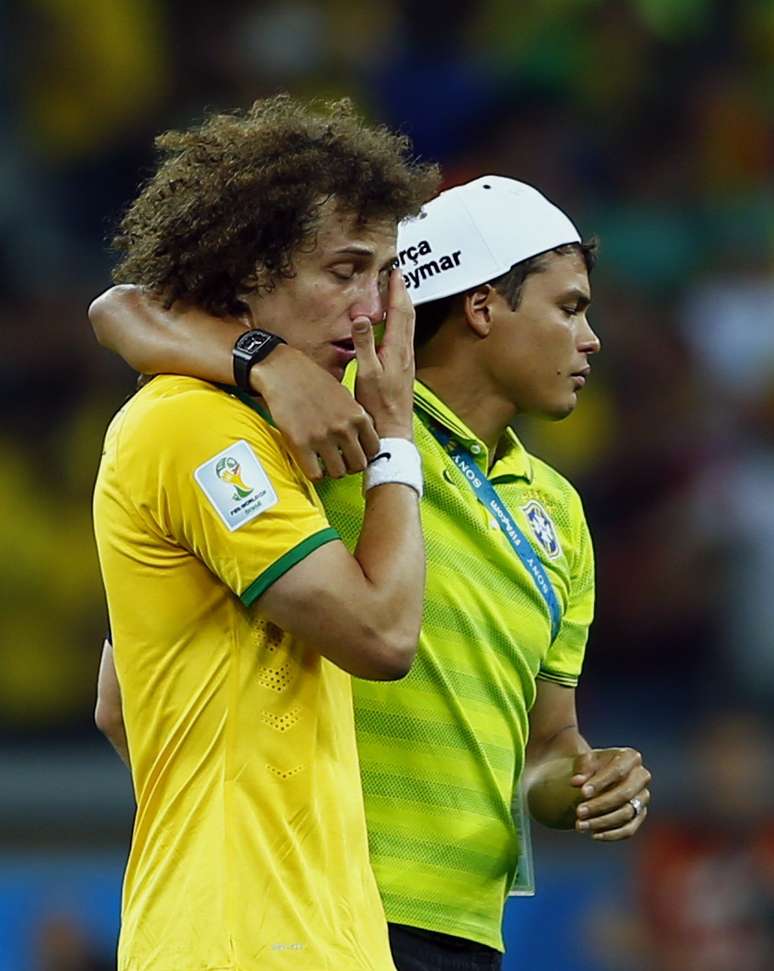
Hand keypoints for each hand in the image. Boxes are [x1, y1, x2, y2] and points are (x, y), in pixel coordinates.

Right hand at [252, 345, 379, 480]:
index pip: (374, 449)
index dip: (363, 453)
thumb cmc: (313, 382)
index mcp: (358, 415)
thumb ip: (357, 415)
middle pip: (358, 465)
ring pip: (338, 473)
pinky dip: (314, 473)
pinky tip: (310, 462)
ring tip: (323, 460)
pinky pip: (315, 475)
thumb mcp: (345, 393)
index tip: (353, 452)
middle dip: (349, 465)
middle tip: (338, 459)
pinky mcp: (301, 444)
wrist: (283, 372)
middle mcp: (344, 428)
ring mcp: (323, 437)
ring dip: (331, 470)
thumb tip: (366, 434)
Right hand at [352, 269, 414, 439]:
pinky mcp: (404, 369)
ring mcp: (406, 361)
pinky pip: (404, 337)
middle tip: (399, 276)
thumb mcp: (365, 373)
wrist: (393, 429)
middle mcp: (405, 352)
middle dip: (403, 293)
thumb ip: (363, 344)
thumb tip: (362, 317)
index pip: (399, 312)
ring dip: (404, 307)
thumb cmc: (378, 405)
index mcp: (396, 350)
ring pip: (408, 326)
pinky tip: (395, 326)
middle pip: (408, 315)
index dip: (397, 290)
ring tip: (398, 294)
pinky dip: (401, 323)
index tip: (396, 272)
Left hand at [570, 747, 650, 840]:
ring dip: (602, 822)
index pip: (618, 770)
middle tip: (579, 812)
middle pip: (625, 794)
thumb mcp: (584, 761)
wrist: (596, 778)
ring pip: (626, 813)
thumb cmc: (590, 766)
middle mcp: (642, 776)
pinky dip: (611, 834)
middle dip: (600, 805)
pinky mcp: (639, 815)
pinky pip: (629, 829)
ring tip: (580, 826)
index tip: (582, 792)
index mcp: (630, 757)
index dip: (600, 782)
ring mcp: (643, 797)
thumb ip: (581, 768)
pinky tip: (593, 834)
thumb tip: (576, 782)